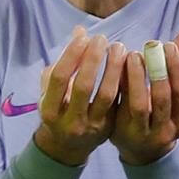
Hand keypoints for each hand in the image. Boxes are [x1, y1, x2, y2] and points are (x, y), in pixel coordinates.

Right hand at [31, 27, 124, 166]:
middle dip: (93, 59)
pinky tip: (129, 64)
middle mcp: (68, 121)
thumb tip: (79, 31)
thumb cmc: (58, 110)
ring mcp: (90, 127)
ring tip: (119, 47)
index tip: (83, 37)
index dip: (71, 55)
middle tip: (102, 39)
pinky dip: (124, 81)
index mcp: (48, 110)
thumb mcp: (51, 91)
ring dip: (114, 68)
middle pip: (83, 86)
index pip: (59, 78)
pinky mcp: (109, 128)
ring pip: (106, 95)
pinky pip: (120, 101)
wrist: (67, 147)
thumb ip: (63, 63)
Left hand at [109, 31, 178, 164]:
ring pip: (140, 105)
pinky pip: (119, 108)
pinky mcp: (120, 134)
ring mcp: (142, 135)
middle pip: (164, 98)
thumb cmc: (160, 113)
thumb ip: (178, 67)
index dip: (177, 68)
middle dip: (158, 70)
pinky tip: (115, 69)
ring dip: (136, 78)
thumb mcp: (173, 95)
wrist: (141, 150)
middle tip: (150, 46)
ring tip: (131, 55)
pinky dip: (119, 88)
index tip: (167, 46)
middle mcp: (166, 131)